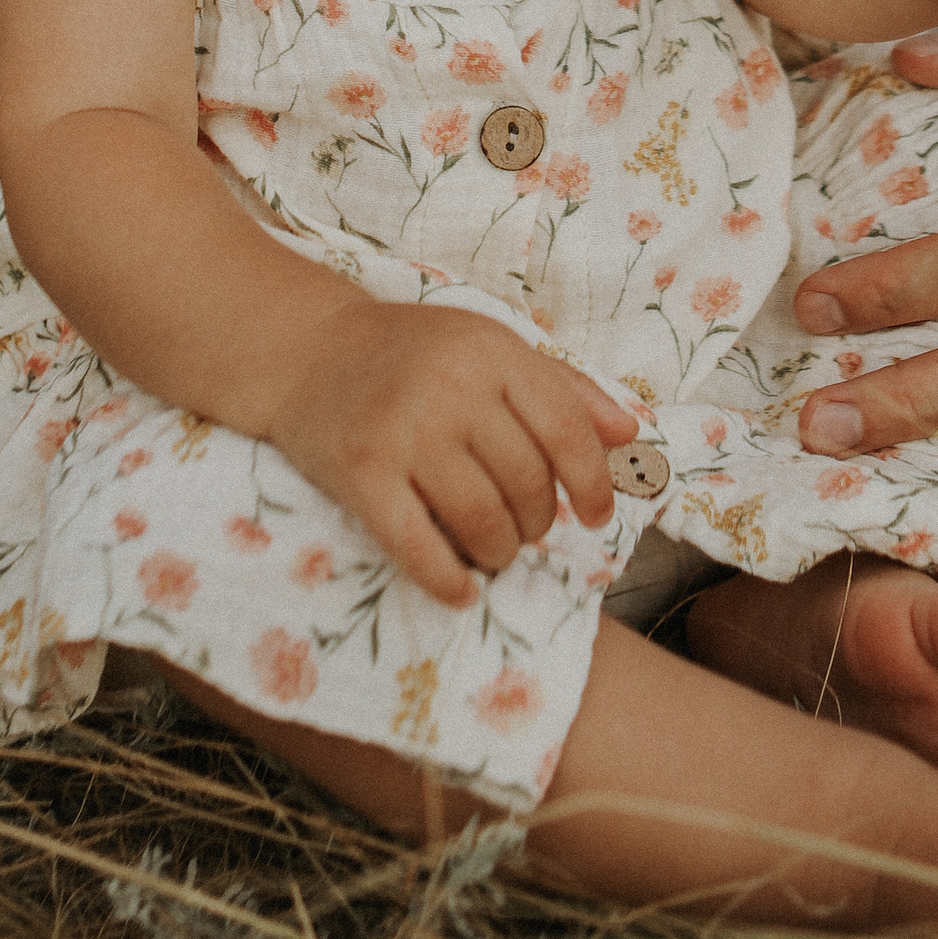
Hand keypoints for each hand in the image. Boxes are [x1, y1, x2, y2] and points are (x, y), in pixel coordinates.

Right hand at [268, 304, 639, 608]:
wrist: (308, 351)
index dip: (593, 483)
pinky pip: (417, 545)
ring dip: (500, 552)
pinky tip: (461, 590)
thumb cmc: (413, 353)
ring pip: (481, 519)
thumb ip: (562, 388)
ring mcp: (402, 431)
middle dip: (538, 522)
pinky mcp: (360, 473)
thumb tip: (629, 435)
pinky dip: (447, 580)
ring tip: (495, 550)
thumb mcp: (490, 347)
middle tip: (525, 529)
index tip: (596, 516)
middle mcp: (450, 388)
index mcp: (491, 351)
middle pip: (526, 483)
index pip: (566, 429)